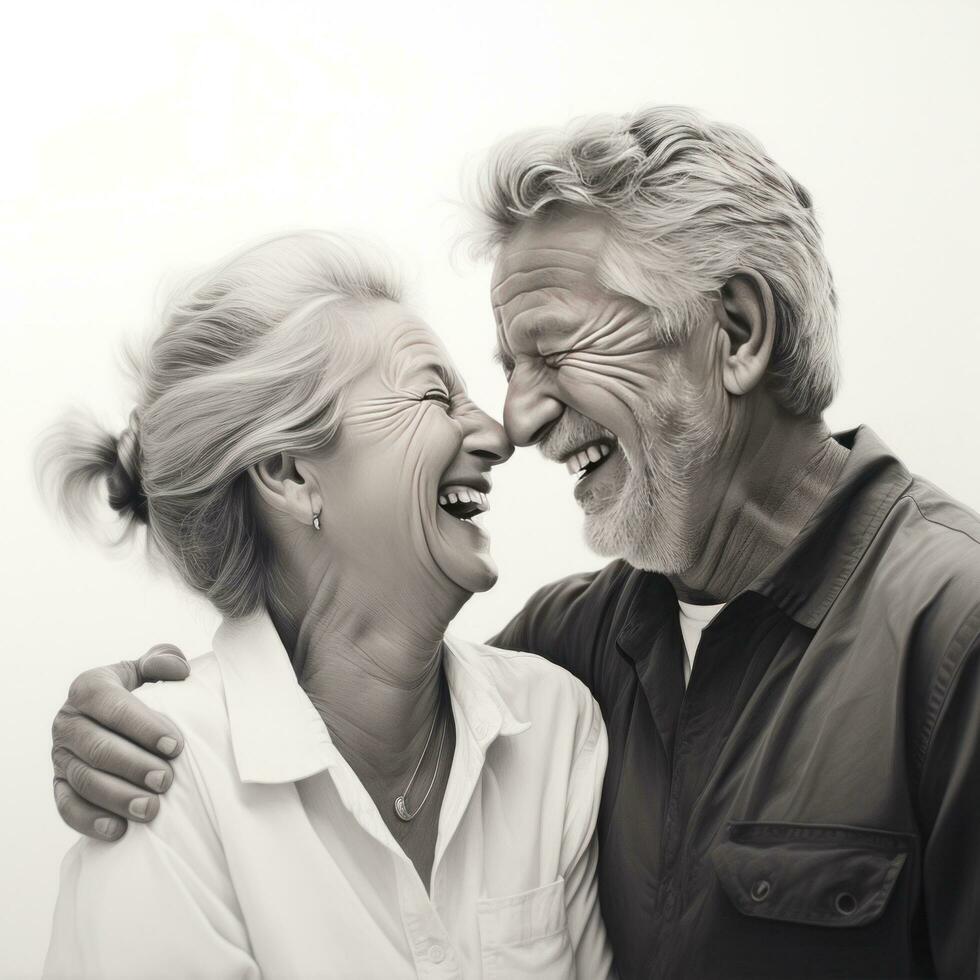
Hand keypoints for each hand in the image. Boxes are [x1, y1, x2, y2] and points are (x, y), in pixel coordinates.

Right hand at [51, 645, 189, 840]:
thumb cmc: (144, 691)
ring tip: (151, 808)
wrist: (120, 719)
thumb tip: (177, 671)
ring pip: (84, 780)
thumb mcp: (152, 669)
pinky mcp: (59, 784)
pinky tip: (119, 829)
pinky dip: (91, 820)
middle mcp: (68, 720)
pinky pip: (67, 806)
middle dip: (134, 766)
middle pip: (97, 747)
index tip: (175, 745)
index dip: (143, 725)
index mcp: (89, 687)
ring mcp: (61, 755)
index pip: (111, 704)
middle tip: (166, 780)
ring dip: (118, 797)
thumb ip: (163, 661)